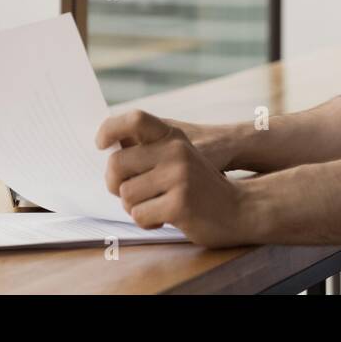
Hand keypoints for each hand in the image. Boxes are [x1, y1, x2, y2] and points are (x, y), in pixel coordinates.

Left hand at [95, 110, 253, 247]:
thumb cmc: (200, 186)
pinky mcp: (179, 203)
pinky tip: (165, 219)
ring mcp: (178, 177)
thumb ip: (149, 150)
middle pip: (117, 164)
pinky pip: (139, 215)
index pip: (135, 119)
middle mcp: (175, 151)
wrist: (240, 208)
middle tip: (130, 194)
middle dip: (115, 184)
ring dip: (135, 207)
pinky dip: (147, 222)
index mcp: (173, 137)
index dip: (110, 129)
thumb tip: (108, 151)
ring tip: (156, 207)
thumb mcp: (179, 157)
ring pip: (125, 195)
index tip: (100, 145)